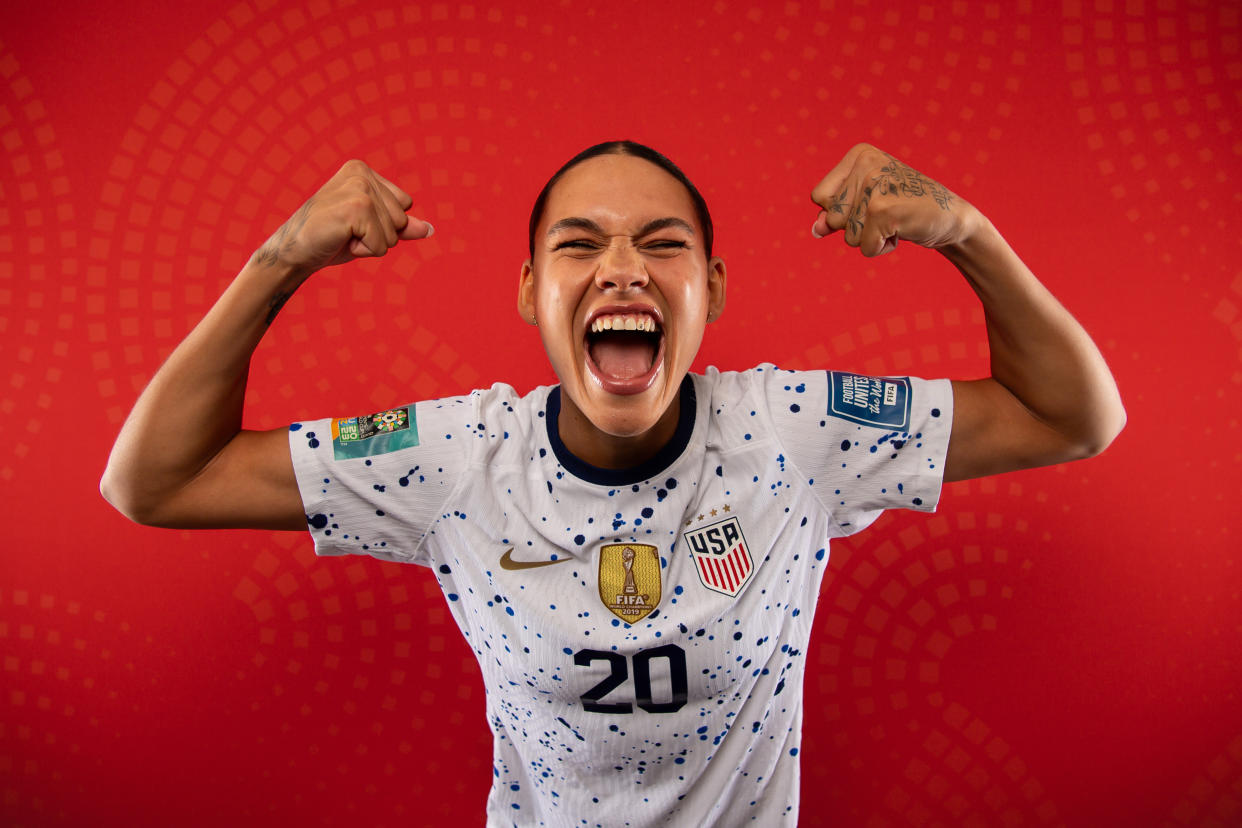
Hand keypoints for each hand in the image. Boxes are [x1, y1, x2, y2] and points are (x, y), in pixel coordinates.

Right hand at [252, 159, 433, 274]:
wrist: (293, 251)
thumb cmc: (331, 238)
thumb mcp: (371, 229)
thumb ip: (401, 227)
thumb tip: (430, 230)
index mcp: (363, 171)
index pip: (404, 206)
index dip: (383, 225)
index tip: (353, 223)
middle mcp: (361, 174)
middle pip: (402, 220)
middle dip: (378, 235)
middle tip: (345, 231)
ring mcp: (359, 188)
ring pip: (394, 234)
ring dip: (370, 244)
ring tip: (342, 234)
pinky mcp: (357, 208)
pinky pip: (381, 245)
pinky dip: (363, 251)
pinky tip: (340, 239)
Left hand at [810, 143, 975, 256]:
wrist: (951, 217)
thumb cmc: (904, 209)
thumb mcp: (864, 206)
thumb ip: (835, 214)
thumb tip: (816, 230)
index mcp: (858, 155)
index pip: (819, 197)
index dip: (840, 212)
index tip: (871, 203)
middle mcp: (866, 163)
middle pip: (832, 217)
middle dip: (855, 227)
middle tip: (887, 214)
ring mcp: (875, 186)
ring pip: (847, 235)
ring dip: (871, 238)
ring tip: (896, 221)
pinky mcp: (883, 210)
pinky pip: (865, 247)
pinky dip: (881, 248)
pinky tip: (902, 231)